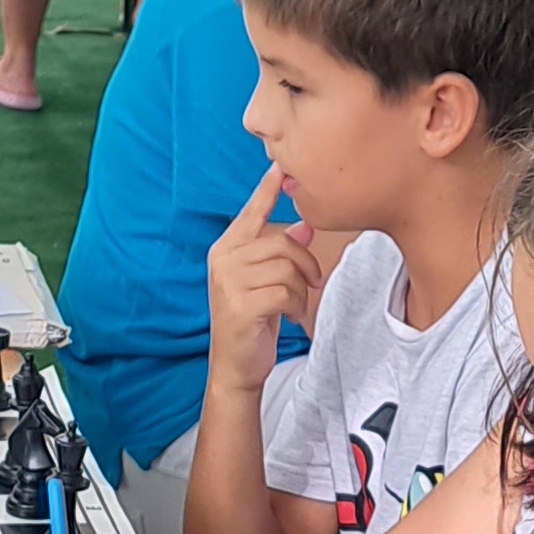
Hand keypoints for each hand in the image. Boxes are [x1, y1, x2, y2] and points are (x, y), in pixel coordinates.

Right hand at [204, 170, 325, 394]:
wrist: (235, 366)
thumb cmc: (252, 322)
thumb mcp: (267, 282)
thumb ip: (279, 253)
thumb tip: (304, 227)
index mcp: (226, 249)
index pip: (251, 212)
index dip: (267, 189)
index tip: (280, 166)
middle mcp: (223, 260)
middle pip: (281, 242)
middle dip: (305, 263)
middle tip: (310, 283)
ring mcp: (229, 282)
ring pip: (286, 267)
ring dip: (301, 290)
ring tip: (295, 305)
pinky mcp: (240, 305)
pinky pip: (285, 292)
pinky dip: (297, 305)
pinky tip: (290, 316)